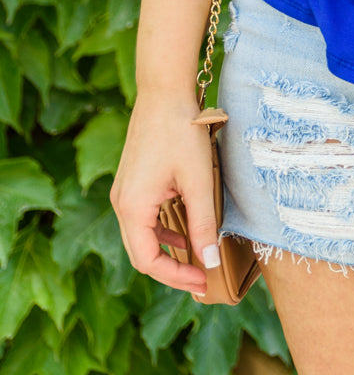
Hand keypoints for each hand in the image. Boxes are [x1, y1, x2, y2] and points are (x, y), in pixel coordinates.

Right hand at [110, 92, 219, 294]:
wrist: (164, 91)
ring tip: (197, 259)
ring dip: (168, 249)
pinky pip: (144, 217)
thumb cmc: (181, 131)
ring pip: (142, 236)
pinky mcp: (132, 182)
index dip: (175, 277)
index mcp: (132, 207)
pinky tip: (185, 229)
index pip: (147, 261)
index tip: (203, 282)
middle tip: (202, 279)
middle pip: (142, 252)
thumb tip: (210, 261)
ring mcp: (124, 192)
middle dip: (172, 268)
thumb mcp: (197, 180)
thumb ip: (203, 224)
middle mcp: (121, 203)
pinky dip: (163, 229)